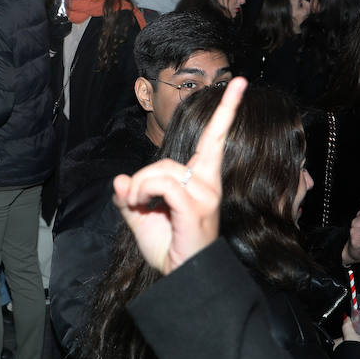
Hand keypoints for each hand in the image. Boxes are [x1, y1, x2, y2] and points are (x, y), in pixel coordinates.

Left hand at [116, 77, 246, 274]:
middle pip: (165, 162)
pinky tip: (140, 205)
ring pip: (160, 171)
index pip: (216, 137)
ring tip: (138, 207)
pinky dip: (142, 191)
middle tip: (133, 201)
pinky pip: (162, 183)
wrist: (181, 277)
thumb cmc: (169, 248)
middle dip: (142, 179)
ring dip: (139, 188)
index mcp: (201, 180)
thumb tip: (118, 181)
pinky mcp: (197, 205)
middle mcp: (208, 182)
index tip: (240, 82)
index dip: (228, 109)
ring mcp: (205, 193)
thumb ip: (129, 197)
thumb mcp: (140, 218)